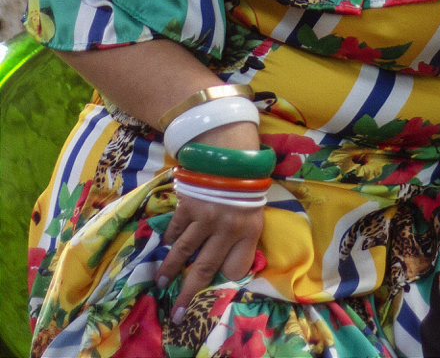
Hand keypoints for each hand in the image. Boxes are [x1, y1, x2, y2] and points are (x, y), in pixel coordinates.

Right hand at [157, 118, 262, 321]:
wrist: (230, 149)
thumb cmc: (246, 182)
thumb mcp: (255, 209)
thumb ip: (245, 235)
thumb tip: (230, 264)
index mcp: (249, 229)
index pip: (236, 267)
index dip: (225, 277)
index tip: (214, 285)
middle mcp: (226, 228)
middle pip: (204, 269)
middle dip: (188, 294)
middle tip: (177, 313)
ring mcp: (204, 217)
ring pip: (183, 252)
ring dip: (170, 270)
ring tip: (162, 283)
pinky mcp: (187, 204)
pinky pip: (175, 229)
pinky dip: (168, 240)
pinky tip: (165, 247)